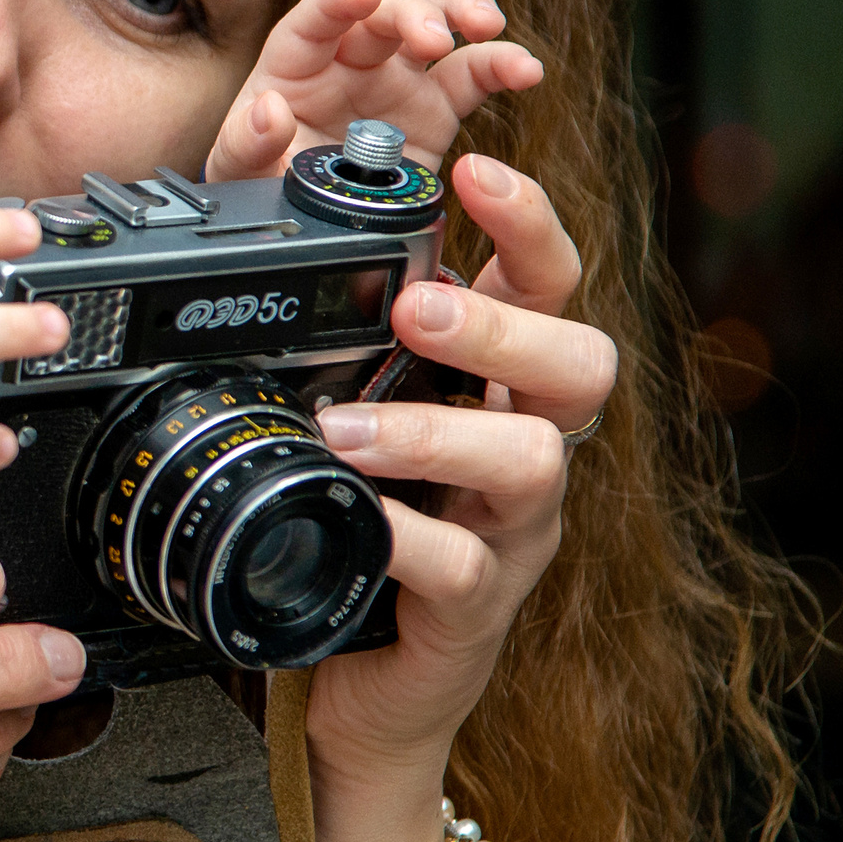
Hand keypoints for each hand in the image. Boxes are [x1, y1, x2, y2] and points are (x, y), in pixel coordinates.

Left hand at [206, 0, 545, 181]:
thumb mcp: (240, 173)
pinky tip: (526, 70)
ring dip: (464, 14)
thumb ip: (248, 145)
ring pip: (436, 24)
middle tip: (435, 37)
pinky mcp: (436, 108)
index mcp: (296, 66)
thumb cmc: (262, 186)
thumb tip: (269, 112)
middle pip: (385, 13)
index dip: (337, 1)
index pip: (315, 20)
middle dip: (413, 13)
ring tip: (490, 29)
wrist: (305, 227)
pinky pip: (473, 76)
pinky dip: (501, 65)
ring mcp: (397, 79)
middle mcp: (349, 61)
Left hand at [297, 151, 617, 841]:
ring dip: (438, 429)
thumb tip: (260, 190)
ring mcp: (511, 526)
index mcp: (495, 378)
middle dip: (502, 323)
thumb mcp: (336, 399)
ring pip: (535, 456)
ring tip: (347, 428)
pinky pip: (463, 564)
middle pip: (583, 361)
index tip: (477, 168)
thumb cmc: (349, 506)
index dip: (529, 222)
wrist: (355, 674)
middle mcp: (524, 441)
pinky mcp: (476, 603)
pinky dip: (406, 537)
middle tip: (415, 306)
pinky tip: (356, 519)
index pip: (549, 281)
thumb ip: (317, 317)